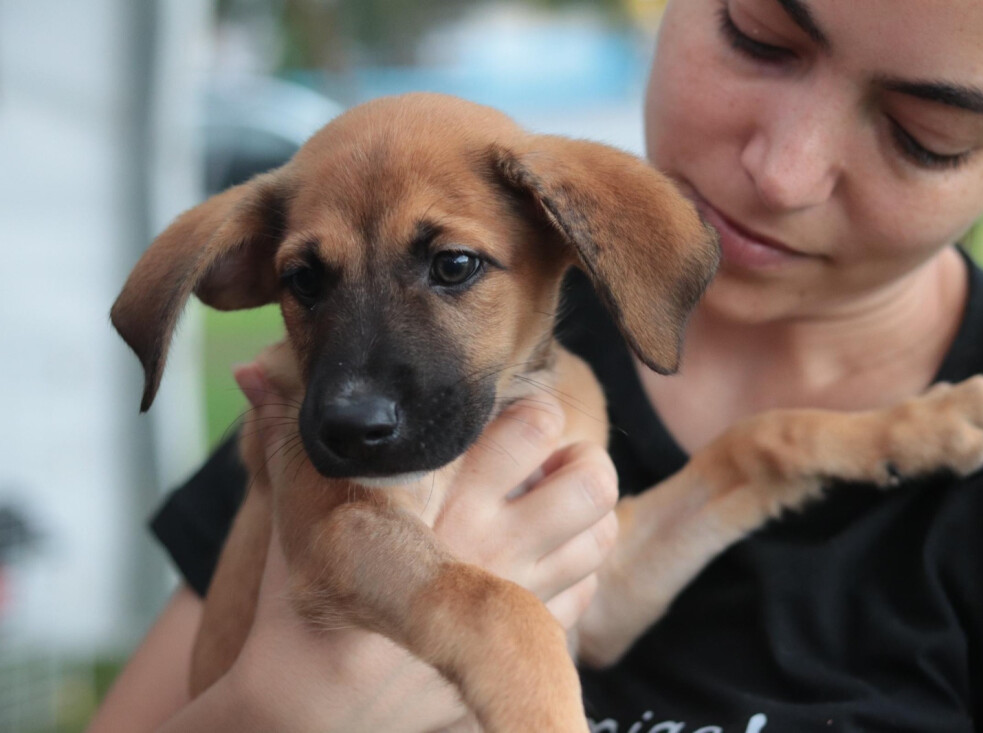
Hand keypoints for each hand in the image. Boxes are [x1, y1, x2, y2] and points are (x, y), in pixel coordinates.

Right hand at [222, 357, 616, 731]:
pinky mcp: (526, 644)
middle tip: (555, 462)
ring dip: (586, 513)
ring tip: (556, 507)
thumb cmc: (303, 599)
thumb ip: (286, 429)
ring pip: (600, 531)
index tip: (517, 421)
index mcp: (440, 495)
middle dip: (581, 459)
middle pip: (589, 476)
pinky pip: (588, 588)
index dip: (534, 412)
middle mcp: (490, 540)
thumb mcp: (292, 507)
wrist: (318, 710)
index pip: (533, 423)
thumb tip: (253, 367)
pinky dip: (577, 568)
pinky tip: (543, 562)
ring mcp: (515, 596)